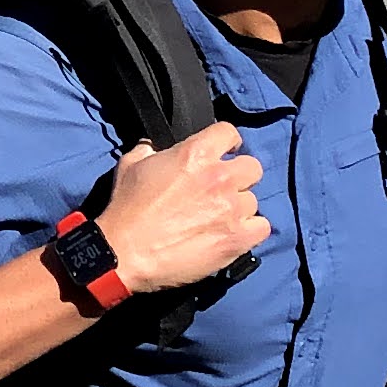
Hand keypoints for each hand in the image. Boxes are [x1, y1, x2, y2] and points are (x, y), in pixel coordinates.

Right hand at [98, 126, 270, 295]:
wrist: (124, 253)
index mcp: (195, 153)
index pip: (229, 132)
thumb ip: (150, 149)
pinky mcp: (236, 239)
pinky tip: (233, 234)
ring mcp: (231, 209)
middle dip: (239, 176)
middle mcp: (219, 177)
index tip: (224, 152)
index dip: (227, 143)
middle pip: (252, 167)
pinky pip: (262, 227)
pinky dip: (250, 230)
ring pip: (253, 201)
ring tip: (219, 219)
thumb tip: (154, 147)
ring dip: (239, 208)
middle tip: (223, 189)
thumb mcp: (131, 164)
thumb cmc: (126, 209)